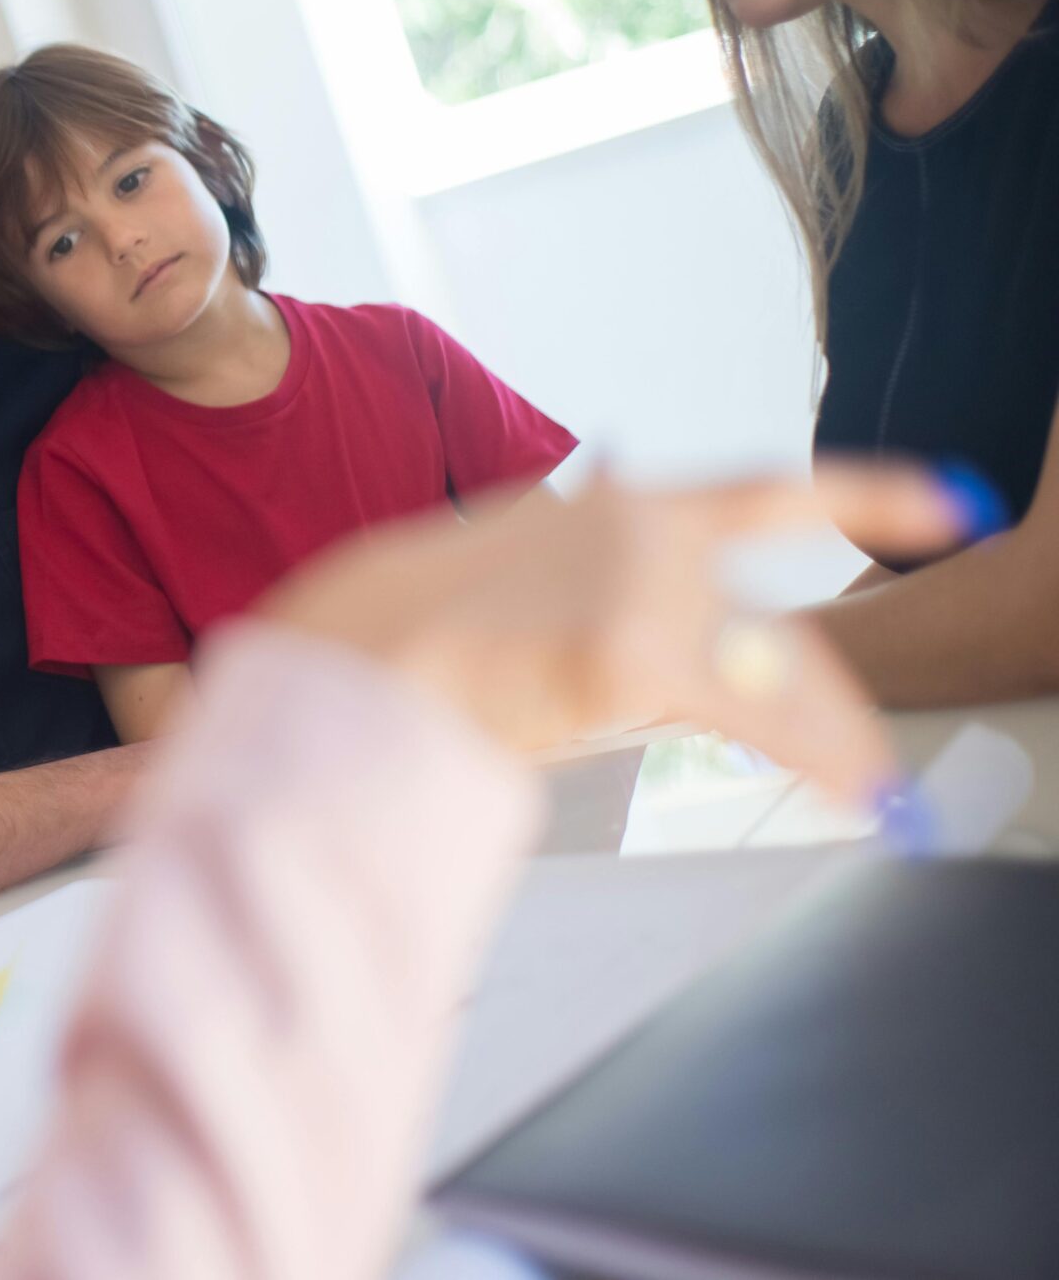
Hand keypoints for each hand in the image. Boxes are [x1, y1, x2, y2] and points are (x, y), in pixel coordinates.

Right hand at [258, 465, 967, 804]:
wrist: (341, 653)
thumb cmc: (394, 634)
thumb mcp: (500, 579)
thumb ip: (580, 591)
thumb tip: (643, 660)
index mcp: (610, 505)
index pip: (764, 493)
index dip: (869, 494)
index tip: (951, 500)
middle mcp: (642, 529)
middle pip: (781, 624)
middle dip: (832, 701)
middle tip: (868, 763)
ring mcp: (640, 585)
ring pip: (782, 675)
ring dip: (834, 741)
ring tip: (870, 791)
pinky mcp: (633, 656)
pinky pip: (764, 722)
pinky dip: (829, 762)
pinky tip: (869, 799)